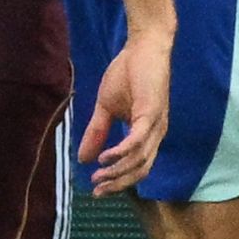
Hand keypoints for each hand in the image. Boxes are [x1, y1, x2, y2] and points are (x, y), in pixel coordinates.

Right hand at [78, 24, 172, 193]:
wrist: (141, 46)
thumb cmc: (128, 73)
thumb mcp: (106, 108)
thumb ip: (96, 132)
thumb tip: (82, 159)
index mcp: (147, 134)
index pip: (136, 167)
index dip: (117, 182)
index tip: (96, 190)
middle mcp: (155, 134)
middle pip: (140, 170)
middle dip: (117, 184)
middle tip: (97, 191)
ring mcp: (155, 125)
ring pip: (139, 160)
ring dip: (117, 172)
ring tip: (98, 177)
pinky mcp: (151, 113)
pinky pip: (137, 141)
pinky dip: (121, 152)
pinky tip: (105, 158)